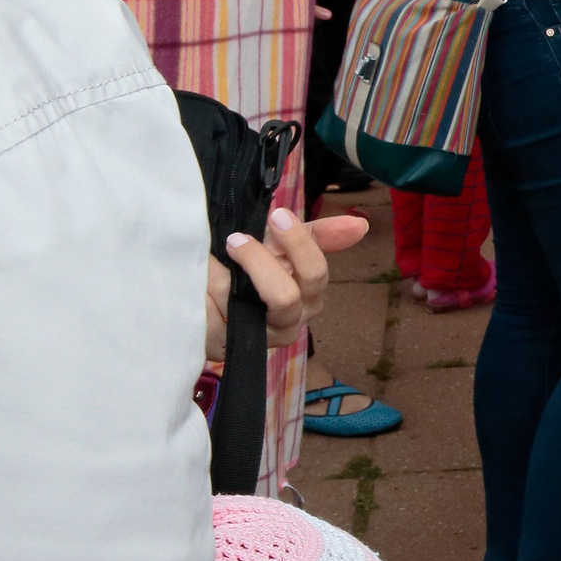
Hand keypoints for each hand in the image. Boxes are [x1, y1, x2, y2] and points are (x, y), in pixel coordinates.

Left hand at [205, 207, 372, 358]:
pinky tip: (200, 285)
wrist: (210, 305)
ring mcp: (258, 339)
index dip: (298, 242)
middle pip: (284, 296)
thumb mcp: (283, 250)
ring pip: (238, 298)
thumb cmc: (253, 275)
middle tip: (235, 239)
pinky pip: (209, 309)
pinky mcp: (224, 345)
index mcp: (310, 298)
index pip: (315, 273)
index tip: (276, 215)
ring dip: (219, 273)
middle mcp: (291, 323)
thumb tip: (361, 225)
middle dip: (257, 262)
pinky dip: (200, 289)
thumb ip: (318, 236)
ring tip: (210, 262)